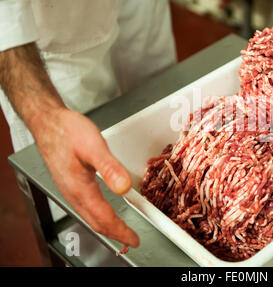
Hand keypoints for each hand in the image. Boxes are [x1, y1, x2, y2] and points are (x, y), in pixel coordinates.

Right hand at [32, 108, 139, 247]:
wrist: (48, 123)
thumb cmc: (67, 131)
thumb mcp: (93, 146)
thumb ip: (109, 167)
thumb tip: (124, 187)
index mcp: (80, 188)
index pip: (104, 218)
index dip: (120, 231)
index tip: (134, 239)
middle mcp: (73, 193)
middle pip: (96, 222)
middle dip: (115, 234)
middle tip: (131, 240)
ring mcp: (70, 189)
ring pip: (90, 216)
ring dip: (107, 226)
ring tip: (121, 231)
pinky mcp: (70, 183)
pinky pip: (86, 207)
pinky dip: (99, 216)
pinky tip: (105, 211)